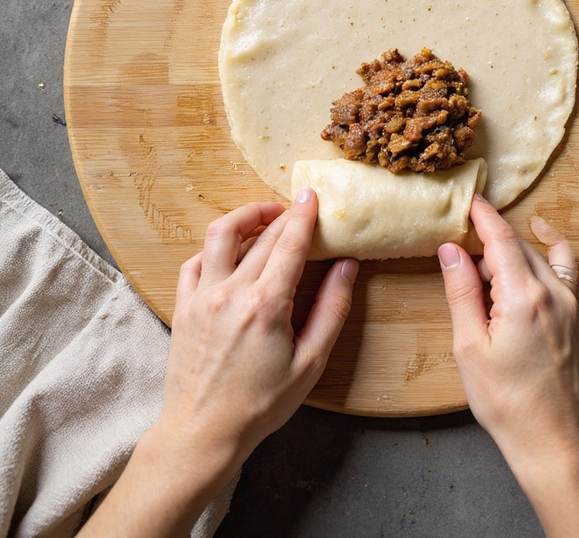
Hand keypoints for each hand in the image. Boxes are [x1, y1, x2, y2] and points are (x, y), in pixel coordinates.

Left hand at [78, 190, 357, 537]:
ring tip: (264, 217)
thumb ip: (332, 310)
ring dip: (244, 217)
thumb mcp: (310, 364)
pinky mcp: (183, 305)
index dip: (303, 215)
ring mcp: (201, 296)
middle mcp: (230, 292)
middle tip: (298, 209)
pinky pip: (195, 261)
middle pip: (260, 235)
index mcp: (266, 305)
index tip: (312, 195)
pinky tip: (230, 252)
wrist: (203, 432)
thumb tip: (347, 266)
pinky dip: (215, 248)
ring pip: (219, 235)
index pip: (288, 243)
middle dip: (282, 214)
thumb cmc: (261, 404)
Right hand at [438, 197, 578, 479]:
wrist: (556, 443)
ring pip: (547, 257)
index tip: (470, 200)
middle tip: (466, 247)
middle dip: (494, 239)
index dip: (483, 216)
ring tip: (494, 264)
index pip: (501, 238)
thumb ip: (461, 292)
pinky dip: (550, 261)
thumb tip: (451, 251)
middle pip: (522, 245)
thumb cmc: (507, 403)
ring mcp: (576, 306)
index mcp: (524, 296)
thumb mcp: (469, 347)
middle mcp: (556, 293)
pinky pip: (568, 275)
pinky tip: (532, 274)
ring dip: (520, 250)